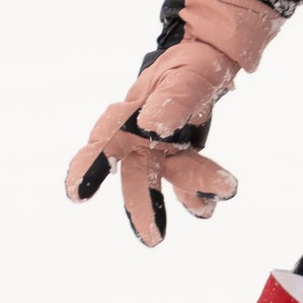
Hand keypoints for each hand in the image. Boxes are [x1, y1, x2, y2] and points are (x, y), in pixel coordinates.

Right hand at [66, 37, 240, 248]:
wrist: (209, 63)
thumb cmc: (188, 67)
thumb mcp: (185, 76)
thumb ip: (173, 100)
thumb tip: (152, 125)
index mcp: (129, 116)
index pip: (106, 141)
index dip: (90, 167)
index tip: (77, 194)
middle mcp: (139, 139)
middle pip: (135, 176)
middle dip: (142, 206)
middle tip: (153, 240)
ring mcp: (159, 152)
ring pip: (168, 180)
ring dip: (192, 193)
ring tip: (225, 189)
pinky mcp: (180, 160)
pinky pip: (188, 183)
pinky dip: (200, 195)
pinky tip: (215, 198)